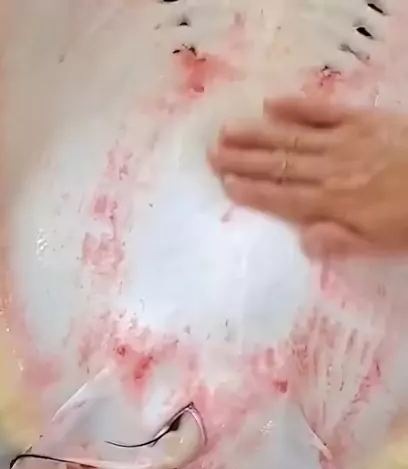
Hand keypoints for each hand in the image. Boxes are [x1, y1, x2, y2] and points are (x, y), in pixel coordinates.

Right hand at [209, 97, 407, 256]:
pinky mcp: (363, 120)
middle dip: (243, 160)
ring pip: (292, 138)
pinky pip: (323, 111)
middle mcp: (330, 170)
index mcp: (332, 204)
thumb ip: (339, 241)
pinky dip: (297, 107)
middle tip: (211, 153)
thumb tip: (302, 240)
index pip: (283, 198)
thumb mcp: (377, 243)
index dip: (252, 191)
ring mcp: (345, 141)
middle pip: (279, 166)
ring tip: (227, 131)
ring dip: (257, 135)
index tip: (224, 183)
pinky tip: (272, 104)